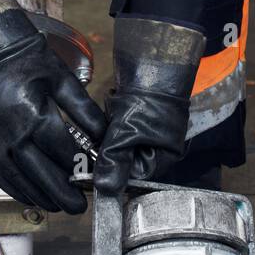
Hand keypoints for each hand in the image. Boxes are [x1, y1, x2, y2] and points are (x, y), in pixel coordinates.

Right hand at [0, 0, 105, 213]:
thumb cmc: (26, 64)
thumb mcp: (61, 79)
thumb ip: (85, 111)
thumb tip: (105, 139)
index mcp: (33, 114)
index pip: (63, 152)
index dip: (80, 169)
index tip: (93, 178)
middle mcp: (9, 135)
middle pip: (42, 175)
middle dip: (64, 195)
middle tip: (79, 207)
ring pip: (21, 183)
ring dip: (42, 197)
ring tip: (59, 205)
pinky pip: (1, 179)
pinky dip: (19, 191)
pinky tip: (34, 195)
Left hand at [94, 16, 205, 194]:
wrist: (154, 65)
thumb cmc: (147, 100)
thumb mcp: (127, 132)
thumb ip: (114, 160)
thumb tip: (104, 189)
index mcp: (162, 160)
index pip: (133, 179)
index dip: (112, 175)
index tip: (91, 168)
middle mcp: (159, 152)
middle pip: (127, 166)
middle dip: (109, 157)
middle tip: (93, 146)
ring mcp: (151, 135)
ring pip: (122, 149)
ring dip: (109, 142)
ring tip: (103, 129)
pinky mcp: (142, 121)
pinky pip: (122, 133)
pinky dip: (113, 128)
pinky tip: (108, 119)